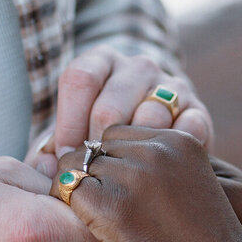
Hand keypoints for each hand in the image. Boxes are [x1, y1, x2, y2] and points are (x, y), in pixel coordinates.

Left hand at [25, 45, 213, 176]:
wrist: (157, 155)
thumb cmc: (101, 147)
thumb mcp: (72, 140)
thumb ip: (50, 151)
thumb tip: (43, 169)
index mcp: (102, 62)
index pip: (80, 78)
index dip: (68, 122)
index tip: (66, 157)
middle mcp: (138, 67)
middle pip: (110, 105)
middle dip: (97, 148)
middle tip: (94, 175)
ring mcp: (172, 86)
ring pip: (147, 118)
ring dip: (133, 155)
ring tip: (123, 178)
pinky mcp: (198, 111)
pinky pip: (184, 129)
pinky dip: (169, 155)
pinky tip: (157, 174)